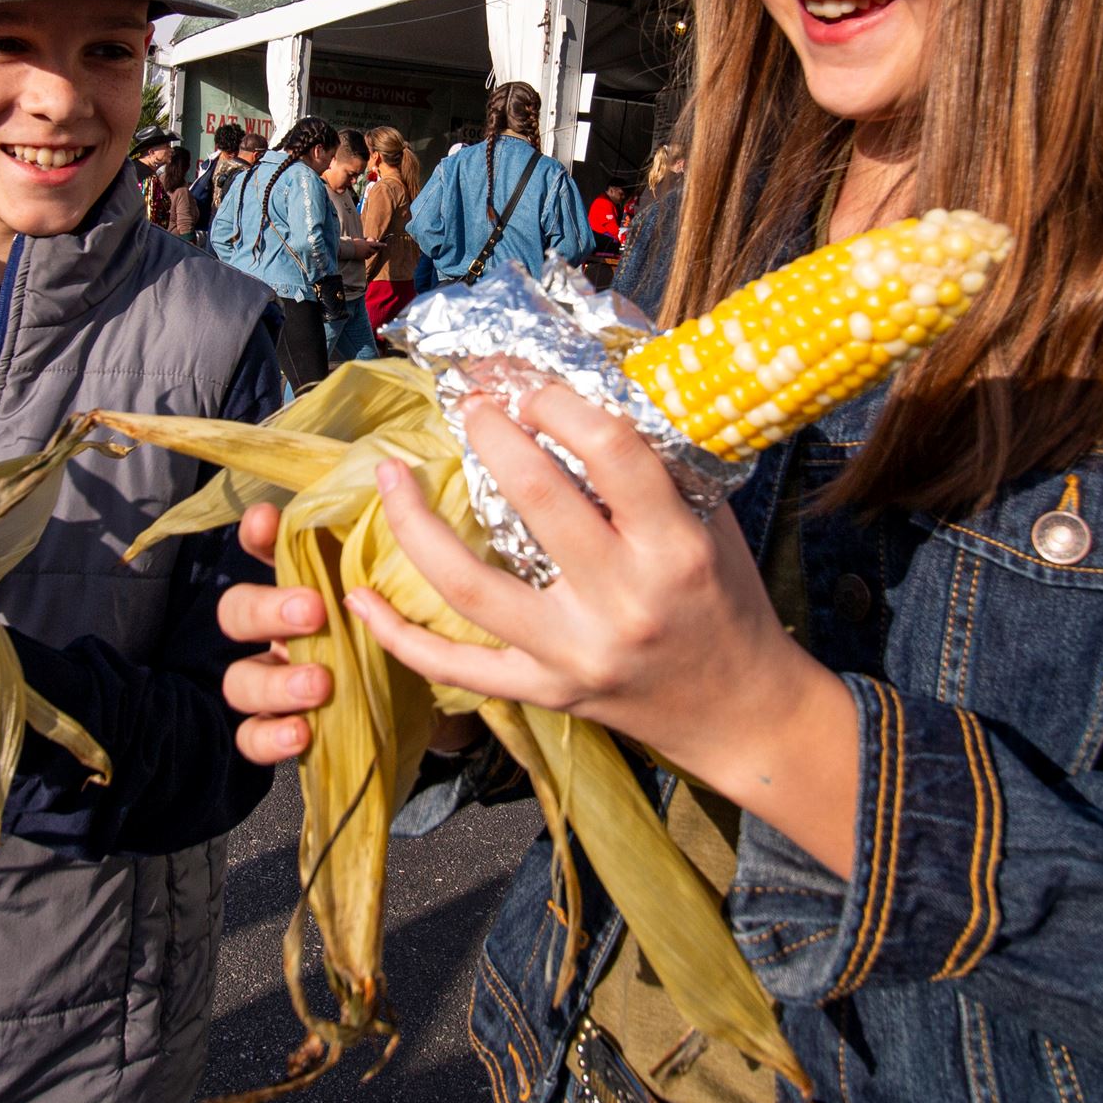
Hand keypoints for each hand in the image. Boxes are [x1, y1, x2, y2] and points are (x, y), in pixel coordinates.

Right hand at [216, 504, 474, 765]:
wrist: (436, 701)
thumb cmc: (414, 628)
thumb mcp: (407, 586)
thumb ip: (395, 546)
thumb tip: (403, 480)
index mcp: (305, 583)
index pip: (262, 549)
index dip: (257, 534)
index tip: (269, 521)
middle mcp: (281, 631)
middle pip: (237, 612)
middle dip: (267, 609)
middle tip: (314, 611)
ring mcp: (279, 681)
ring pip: (238, 679)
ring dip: (273, 681)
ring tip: (320, 684)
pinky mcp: (289, 728)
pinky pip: (251, 737)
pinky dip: (268, 736)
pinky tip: (300, 733)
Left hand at [346, 385, 859, 875]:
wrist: (743, 715)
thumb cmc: (727, 605)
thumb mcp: (712, 526)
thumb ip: (656, 469)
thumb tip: (587, 389)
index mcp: (675, 550)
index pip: (612, 455)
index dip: (562, 406)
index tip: (534, 387)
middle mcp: (623, 602)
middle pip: (535, 502)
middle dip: (492, 438)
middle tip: (471, 405)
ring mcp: (576, 653)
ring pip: (471, 587)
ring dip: (417, 527)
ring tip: (388, 477)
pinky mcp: (547, 692)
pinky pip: (458, 667)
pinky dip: (401, 636)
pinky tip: (359, 597)